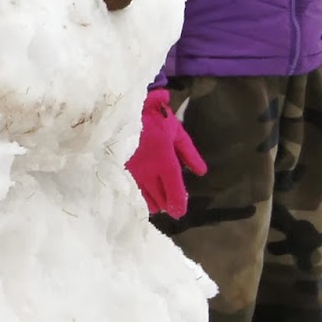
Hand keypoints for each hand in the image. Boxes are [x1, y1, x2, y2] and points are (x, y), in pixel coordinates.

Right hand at [127, 89, 206, 216]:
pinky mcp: (120, 170)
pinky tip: (141, 196)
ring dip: (153, 202)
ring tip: (158, 205)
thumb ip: (189, 154)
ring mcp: (132, 172)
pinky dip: (138, 195)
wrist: (124, 109)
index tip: (180, 212)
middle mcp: (148, 171)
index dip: (179, 204)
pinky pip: (131, 190)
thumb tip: (201, 172)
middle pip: (159, 198)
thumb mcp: (177, 132)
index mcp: (164, 161)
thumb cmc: (155, 118)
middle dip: (167, 204)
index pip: (174, 190)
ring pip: (144, 197)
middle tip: (171, 206)